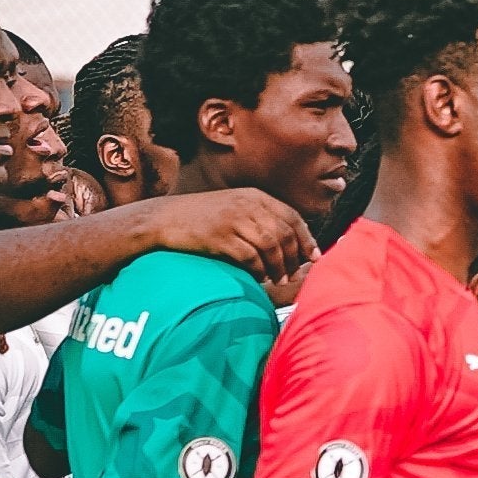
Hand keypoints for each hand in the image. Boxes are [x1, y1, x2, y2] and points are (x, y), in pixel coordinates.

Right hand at [142, 190, 315, 287]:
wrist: (164, 219)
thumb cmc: (202, 218)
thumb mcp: (234, 207)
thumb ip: (260, 217)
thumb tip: (290, 240)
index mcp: (255, 196)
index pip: (293, 217)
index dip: (307, 239)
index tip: (314, 257)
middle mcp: (247, 205)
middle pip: (285, 234)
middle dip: (294, 258)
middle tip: (294, 275)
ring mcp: (234, 220)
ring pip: (271, 247)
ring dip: (278, 268)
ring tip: (278, 280)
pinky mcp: (220, 237)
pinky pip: (250, 258)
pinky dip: (259, 271)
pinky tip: (258, 278)